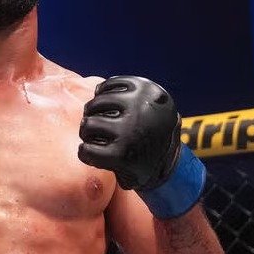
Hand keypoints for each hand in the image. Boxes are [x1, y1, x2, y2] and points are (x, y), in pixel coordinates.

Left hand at [78, 75, 181, 189]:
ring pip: (89, 123)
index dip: (101, 96)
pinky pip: (87, 150)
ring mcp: (131, 131)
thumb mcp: (151, 104)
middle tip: (96, 127)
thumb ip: (129, 93)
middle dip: (91, 115)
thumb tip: (96, 88)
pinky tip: (92, 154)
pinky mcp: (121, 154)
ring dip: (87, 133)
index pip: (109, 85)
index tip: (104, 109)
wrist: (169, 168)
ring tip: (94, 140)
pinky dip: (85, 153)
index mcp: (150, 91)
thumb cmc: (150, 133)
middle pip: (96, 103)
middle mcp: (141, 108)